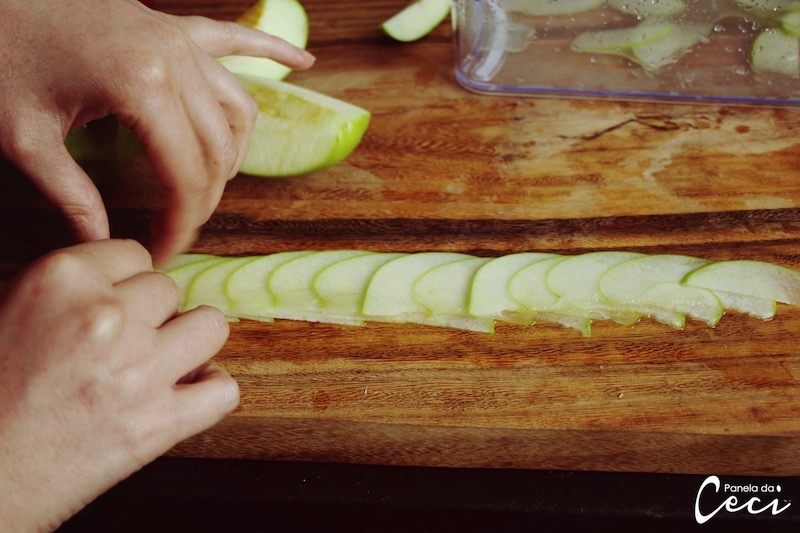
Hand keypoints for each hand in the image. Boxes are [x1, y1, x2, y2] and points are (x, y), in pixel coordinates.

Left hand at [0, 0, 314, 264]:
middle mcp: (175, 59)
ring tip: (210, 185)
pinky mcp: (176, 24)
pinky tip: (305, 63)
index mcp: (140, 86)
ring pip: (238, 108)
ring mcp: (180, 37)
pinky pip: (238, 40)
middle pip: (219, 149)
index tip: (165, 252)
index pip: (186, 174)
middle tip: (178, 230)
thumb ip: (71, 194)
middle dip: (204, 200)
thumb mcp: (23, 136)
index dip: (182, 223)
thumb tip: (102, 244)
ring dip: (232, 154)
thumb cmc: (0, 54)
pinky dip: (274, 50)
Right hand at [0, 239, 235, 530]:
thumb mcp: (13, 310)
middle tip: (127, 341)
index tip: (116, 305)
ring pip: (211, 326)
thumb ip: (70, 286)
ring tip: (165, 359)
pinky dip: (211, 392)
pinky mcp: (158, 424)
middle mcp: (105, 318)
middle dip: (152, 314)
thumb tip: (122, 278)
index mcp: (61, 280)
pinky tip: (185, 394)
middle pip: (170, 290)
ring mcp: (138, 372)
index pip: (134, 254)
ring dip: (192, 342)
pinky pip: (224, 390)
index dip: (126, 284)